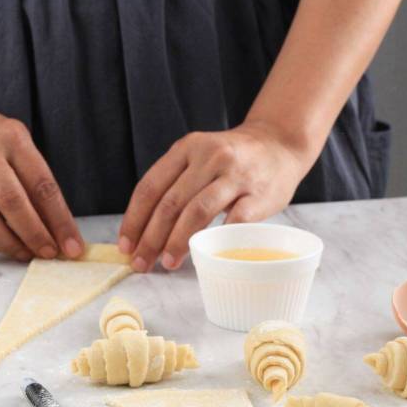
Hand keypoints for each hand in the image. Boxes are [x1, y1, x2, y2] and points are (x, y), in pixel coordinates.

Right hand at [0, 101, 83, 259]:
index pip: (41, 184)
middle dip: (33, 235)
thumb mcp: (17, 146)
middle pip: (11, 202)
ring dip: (7, 243)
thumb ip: (35, 184)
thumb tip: (57, 231)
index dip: (59, 221)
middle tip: (47, 254)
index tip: (72, 247)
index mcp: (12, 139)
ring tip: (23, 253)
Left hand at [118, 121, 312, 271]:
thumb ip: (173, 186)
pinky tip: (204, 254)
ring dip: (177, 242)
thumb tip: (142, 233)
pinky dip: (216, 239)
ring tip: (167, 263)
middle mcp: (209, 157)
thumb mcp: (197, 158)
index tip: (125, 246)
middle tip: (141, 263)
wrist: (281, 143)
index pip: (150, 188)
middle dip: (150, 238)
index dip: (134, 220)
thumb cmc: (230, 161)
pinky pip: (234, 220)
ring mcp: (235, 175)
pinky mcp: (259, 194)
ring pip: (197, 212)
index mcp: (186, 148)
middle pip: (170, 203)